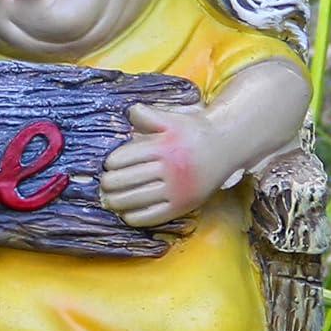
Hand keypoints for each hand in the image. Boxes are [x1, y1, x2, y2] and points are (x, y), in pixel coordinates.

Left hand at [99, 103, 230, 230]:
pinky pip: (153, 216)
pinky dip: (135, 217)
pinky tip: (126, 213)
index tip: (108, 165)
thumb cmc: (193, 132)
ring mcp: (177, 190)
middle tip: (104, 184)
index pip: (126, 158)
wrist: (225, 147)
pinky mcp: (183, 206)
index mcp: (163, 147)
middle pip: (127, 180)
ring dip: (117, 202)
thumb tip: (128, 112)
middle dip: (109, 184)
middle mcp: (170, 169)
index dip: (111, 163)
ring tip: (110, 199)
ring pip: (136, 200)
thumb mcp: (172, 119)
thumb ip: (148, 115)